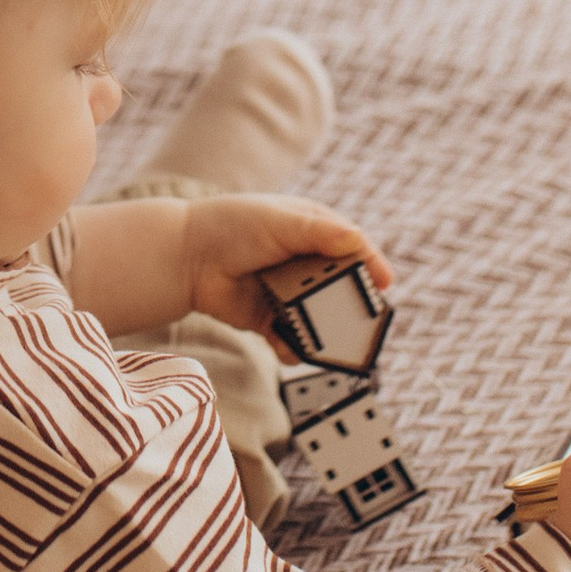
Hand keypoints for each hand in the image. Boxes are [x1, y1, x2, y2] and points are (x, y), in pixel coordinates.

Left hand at [183, 196, 388, 338]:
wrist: (185, 257)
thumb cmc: (232, 227)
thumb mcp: (279, 222)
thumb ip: (318, 232)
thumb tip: (356, 241)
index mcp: (313, 231)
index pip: (353, 248)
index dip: (371, 265)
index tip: (385, 284)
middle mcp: (306, 263)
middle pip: (341, 288)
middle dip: (350, 307)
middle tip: (359, 324)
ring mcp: (289, 293)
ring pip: (319, 318)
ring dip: (323, 332)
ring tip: (324, 343)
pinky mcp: (270, 319)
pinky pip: (291, 339)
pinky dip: (294, 347)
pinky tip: (290, 349)